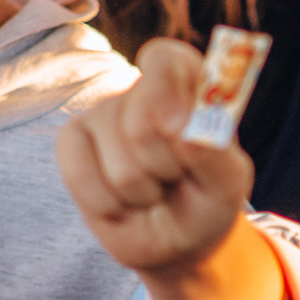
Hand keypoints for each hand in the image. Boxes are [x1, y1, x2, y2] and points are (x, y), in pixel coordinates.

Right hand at [56, 38, 253, 275]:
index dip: (166, 93)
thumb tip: (186, 133)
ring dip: (144, 192)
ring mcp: (102, 113)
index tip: (179, 127)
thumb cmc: (205, 200)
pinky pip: (82, 176)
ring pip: (120, 164)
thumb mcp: (228, 183)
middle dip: (167, 166)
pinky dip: (111, 205)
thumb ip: (215, 154)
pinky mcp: (71, 142)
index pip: (166, 59)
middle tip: (177, 176)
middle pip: (142, 121)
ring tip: (154, 190)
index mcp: (187, 84)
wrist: (174, 239)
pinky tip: (124, 202)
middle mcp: (141, 90)